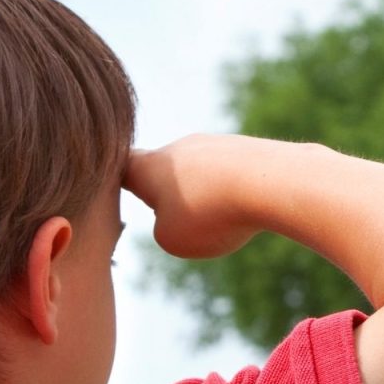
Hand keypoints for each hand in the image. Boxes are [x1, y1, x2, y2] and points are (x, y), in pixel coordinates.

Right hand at [126, 135, 269, 259]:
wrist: (272, 182)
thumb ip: (164, 229)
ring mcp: (213, 144)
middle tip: (178, 220)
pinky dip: (235, 192)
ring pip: (199, 174)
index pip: (120, 170)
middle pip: (162, 171)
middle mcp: (177, 148)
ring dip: (205, 196)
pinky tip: (248, 206)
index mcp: (148, 167)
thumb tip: (182, 214)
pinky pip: (231, 175)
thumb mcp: (173, 240)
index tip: (111, 190)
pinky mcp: (245, 148)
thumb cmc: (212, 213)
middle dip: (167, 196)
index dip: (112, 182)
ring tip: (222, 218)